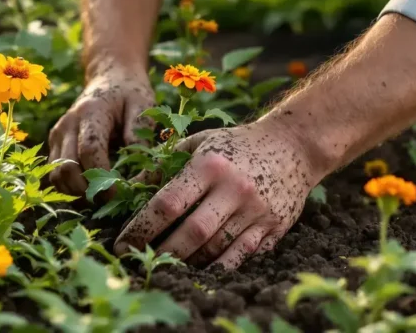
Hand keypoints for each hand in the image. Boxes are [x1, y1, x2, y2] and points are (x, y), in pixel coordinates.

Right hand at [49, 67, 154, 195]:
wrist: (109, 77)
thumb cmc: (129, 93)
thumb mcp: (142, 104)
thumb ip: (140, 131)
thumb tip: (138, 163)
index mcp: (90, 113)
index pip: (89, 151)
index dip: (103, 177)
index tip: (120, 193)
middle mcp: (67, 124)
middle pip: (67, 167)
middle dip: (88, 191)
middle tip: (113, 201)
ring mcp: (57, 135)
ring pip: (56, 175)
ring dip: (77, 193)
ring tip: (102, 197)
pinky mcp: (55, 144)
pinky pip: (55, 174)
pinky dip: (70, 188)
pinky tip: (91, 190)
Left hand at [114, 123, 318, 268]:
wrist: (293, 146)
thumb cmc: (236, 144)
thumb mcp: (198, 143)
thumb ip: (162, 166)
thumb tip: (127, 190)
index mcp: (210, 165)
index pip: (168, 203)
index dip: (141, 227)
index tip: (122, 242)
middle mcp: (234, 189)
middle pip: (192, 233)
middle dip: (162, 252)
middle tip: (140, 260)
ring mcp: (256, 211)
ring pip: (216, 250)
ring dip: (187, 263)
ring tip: (165, 266)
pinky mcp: (274, 228)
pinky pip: (240, 257)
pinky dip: (216, 268)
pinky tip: (198, 270)